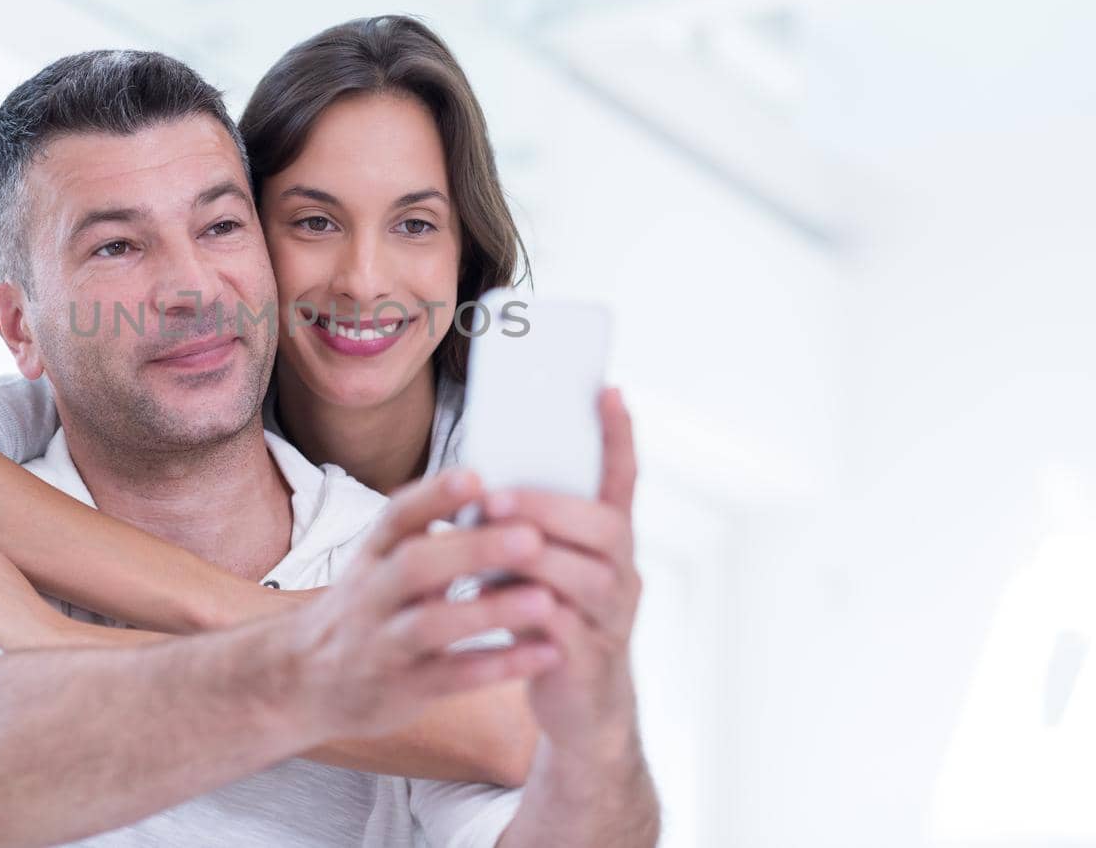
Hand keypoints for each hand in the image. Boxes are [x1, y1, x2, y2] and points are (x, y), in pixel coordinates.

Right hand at [273, 469, 562, 742]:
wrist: (307, 681)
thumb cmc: (366, 611)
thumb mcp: (379, 565)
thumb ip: (424, 533)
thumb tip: (488, 483)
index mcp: (372, 556)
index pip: (397, 517)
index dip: (433, 495)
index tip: (477, 478)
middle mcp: (371, 595)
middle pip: (414, 565)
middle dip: (473, 550)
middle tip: (531, 538)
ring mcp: (382, 643)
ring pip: (430, 625)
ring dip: (489, 611)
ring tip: (545, 601)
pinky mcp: (399, 689)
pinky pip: (450, 678)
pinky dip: (499, 666)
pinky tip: (545, 654)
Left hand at [485, 388, 644, 764]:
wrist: (580, 708)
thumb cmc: (550, 622)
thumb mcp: (542, 569)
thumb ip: (524, 532)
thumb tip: (475, 484)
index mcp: (610, 544)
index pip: (624, 481)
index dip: (619, 437)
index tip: (608, 390)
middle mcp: (622, 575)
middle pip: (605, 527)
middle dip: (546, 508)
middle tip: (493, 499)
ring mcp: (613, 620)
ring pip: (586, 577)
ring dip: (532, 557)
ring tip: (483, 545)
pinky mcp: (589, 662)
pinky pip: (561, 630)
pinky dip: (522, 612)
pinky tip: (485, 600)